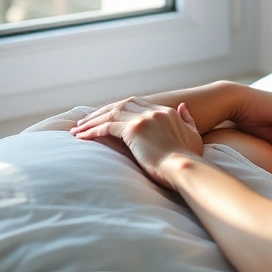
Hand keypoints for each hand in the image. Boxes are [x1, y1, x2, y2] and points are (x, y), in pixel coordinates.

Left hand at [70, 97, 203, 188]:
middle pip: (120, 105)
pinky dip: (92, 131)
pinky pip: (107, 127)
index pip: (136, 103)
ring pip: (111, 114)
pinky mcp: (134, 129)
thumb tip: (183, 106)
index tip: (105, 116)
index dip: (118, 109)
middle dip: (101, 112)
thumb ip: (187, 120)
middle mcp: (154, 111)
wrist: (187, 167)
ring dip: (92, 122)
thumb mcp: (193, 135)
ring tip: (78, 130)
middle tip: (85, 121)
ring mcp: (144, 118)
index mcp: (167, 111)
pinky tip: (82, 137)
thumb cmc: (190, 159)